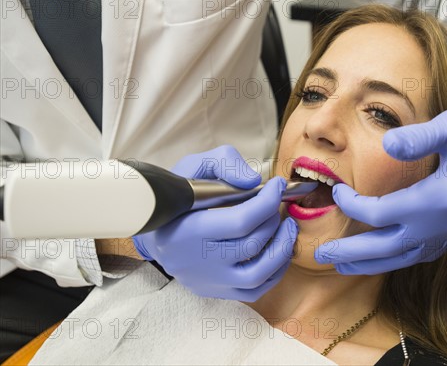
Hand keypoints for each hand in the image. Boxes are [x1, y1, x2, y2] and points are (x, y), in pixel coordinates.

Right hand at [133, 145, 297, 300]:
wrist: (151, 227)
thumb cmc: (177, 194)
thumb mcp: (193, 166)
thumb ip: (224, 163)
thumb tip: (253, 181)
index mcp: (188, 229)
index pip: (240, 221)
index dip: (267, 201)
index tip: (277, 185)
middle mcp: (197, 260)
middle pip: (251, 244)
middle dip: (273, 219)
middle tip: (276, 203)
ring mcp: (207, 279)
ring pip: (257, 275)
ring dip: (282, 248)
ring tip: (288, 227)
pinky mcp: (214, 290)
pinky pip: (254, 290)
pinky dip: (275, 271)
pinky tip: (279, 249)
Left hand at [315, 96, 446, 273]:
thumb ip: (417, 138)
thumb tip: (387, 143)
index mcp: (440, 199)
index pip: (382, 213)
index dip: (353, 206)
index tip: (336, 192)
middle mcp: (446, 223)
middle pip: (389, 248)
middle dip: (354, 253)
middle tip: (322, 255)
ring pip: (406, 257)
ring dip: (373, 263)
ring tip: (345, 266)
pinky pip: (423, 253)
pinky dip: (398, 258)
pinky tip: (386, 256)